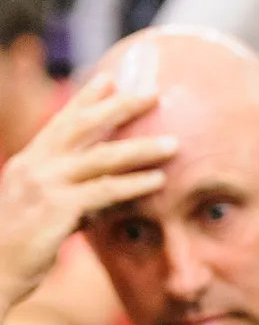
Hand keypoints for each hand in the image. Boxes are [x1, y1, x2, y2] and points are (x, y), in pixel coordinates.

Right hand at [0, 75, 173, 309]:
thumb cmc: (18, 246)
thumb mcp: (40, 210)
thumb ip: (68, 196)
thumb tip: (100, 196)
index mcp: (29, 162)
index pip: (61, 122)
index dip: (85, 99)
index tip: (110, 78)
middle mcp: (34, 164)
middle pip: (82, 126)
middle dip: (119, 107)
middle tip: (153, 92)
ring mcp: (44, 183)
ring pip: (100, 157)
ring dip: (140, 149)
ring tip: (173, 143)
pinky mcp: (56, 207)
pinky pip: (103, 191)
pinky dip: (132, 184)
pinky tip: (157, 181)